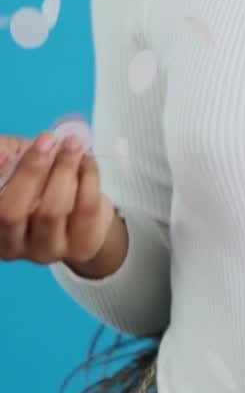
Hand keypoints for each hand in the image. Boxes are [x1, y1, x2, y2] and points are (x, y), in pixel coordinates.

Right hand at [0, 132, 114, 265]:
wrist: (80, 206)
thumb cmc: (38, 180)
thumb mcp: (15, 160)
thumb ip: (4, 154)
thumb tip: (1, 154)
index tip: (7, 153)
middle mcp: (10, 246)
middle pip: (11, 214)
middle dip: (30, 171)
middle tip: (48, 140)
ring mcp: (45, 251)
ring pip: (51, 211)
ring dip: (63, 169)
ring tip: (73, 145)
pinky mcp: (80, 248)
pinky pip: (85, 209)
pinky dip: (88, 177)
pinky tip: (87, 160)